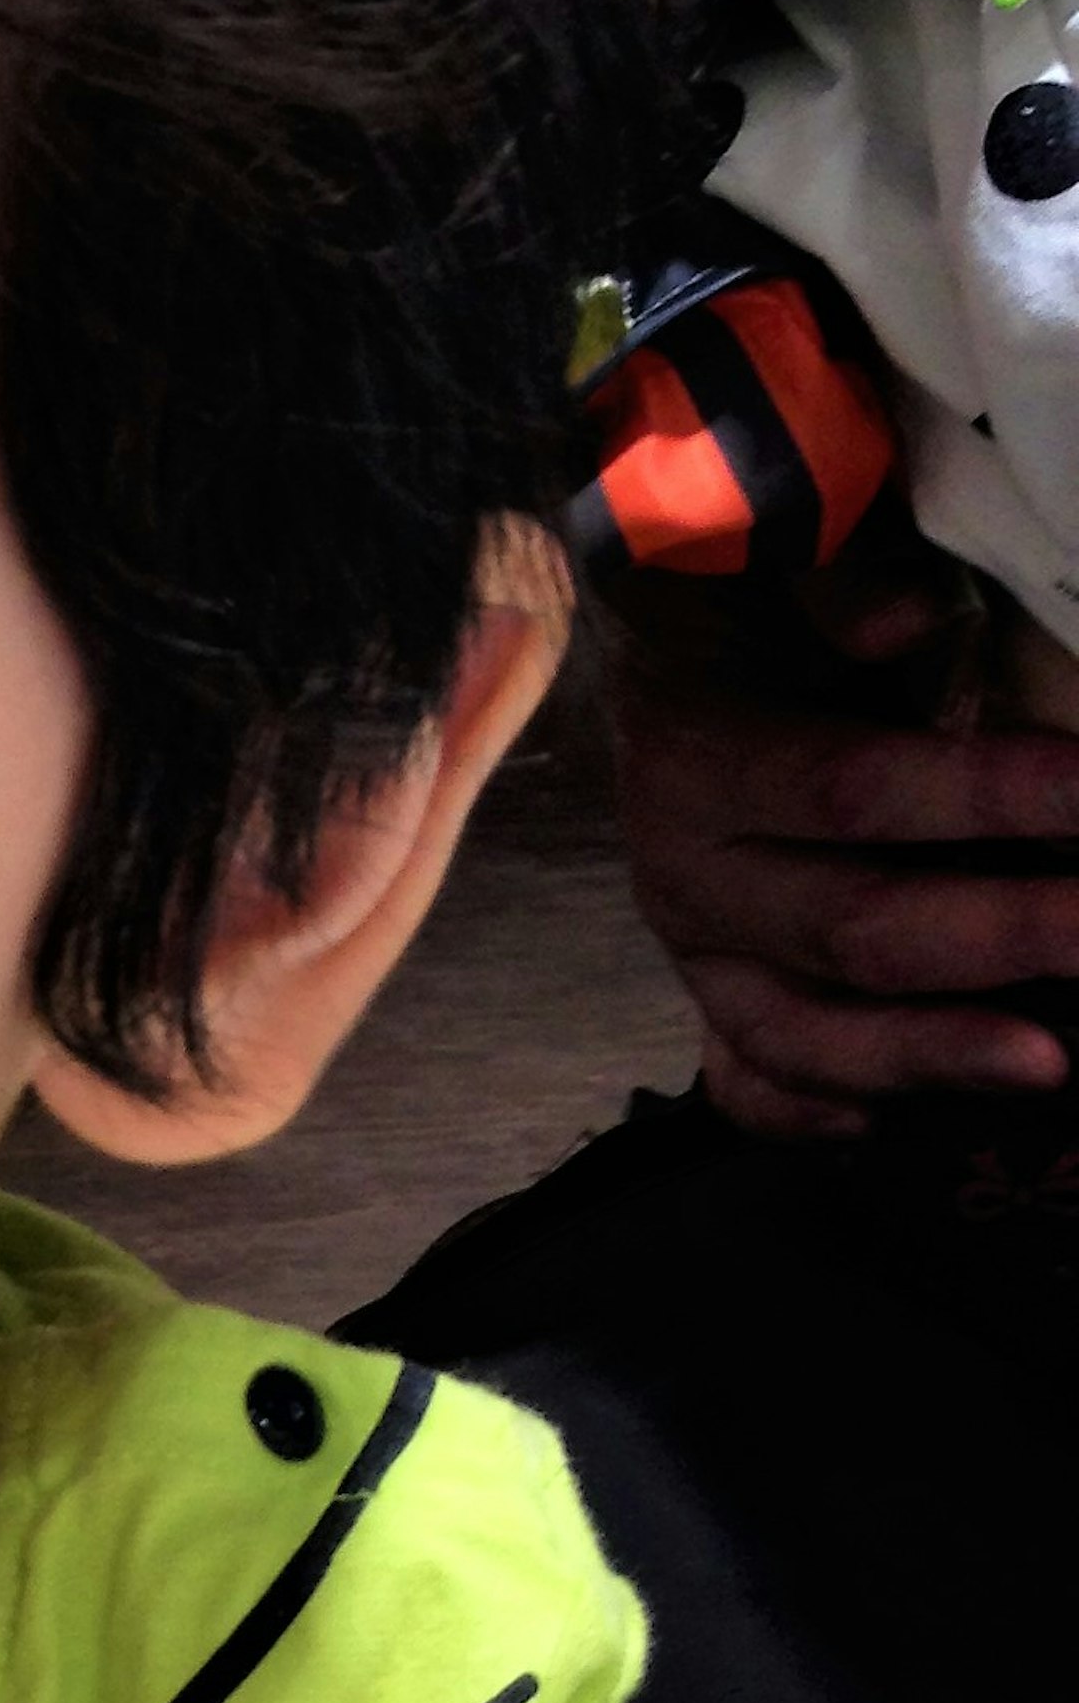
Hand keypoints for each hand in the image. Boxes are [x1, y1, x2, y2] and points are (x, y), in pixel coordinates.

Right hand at [609, 565, 1078, 1129]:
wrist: (663, 658)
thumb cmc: (755, 611)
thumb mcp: (783, 573)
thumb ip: (841, 578)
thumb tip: (906, 614)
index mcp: (702, 758)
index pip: (854, 791)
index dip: (987, 799)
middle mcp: (687, 872)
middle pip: (852, 929)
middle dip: (1007, 939)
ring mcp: (699, 953)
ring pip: (802, 1034)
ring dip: (931, 1057)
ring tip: (1052, 1068)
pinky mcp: (714, 997)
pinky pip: (749, 1083)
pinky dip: (812, 1114)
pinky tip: (890, 1129)